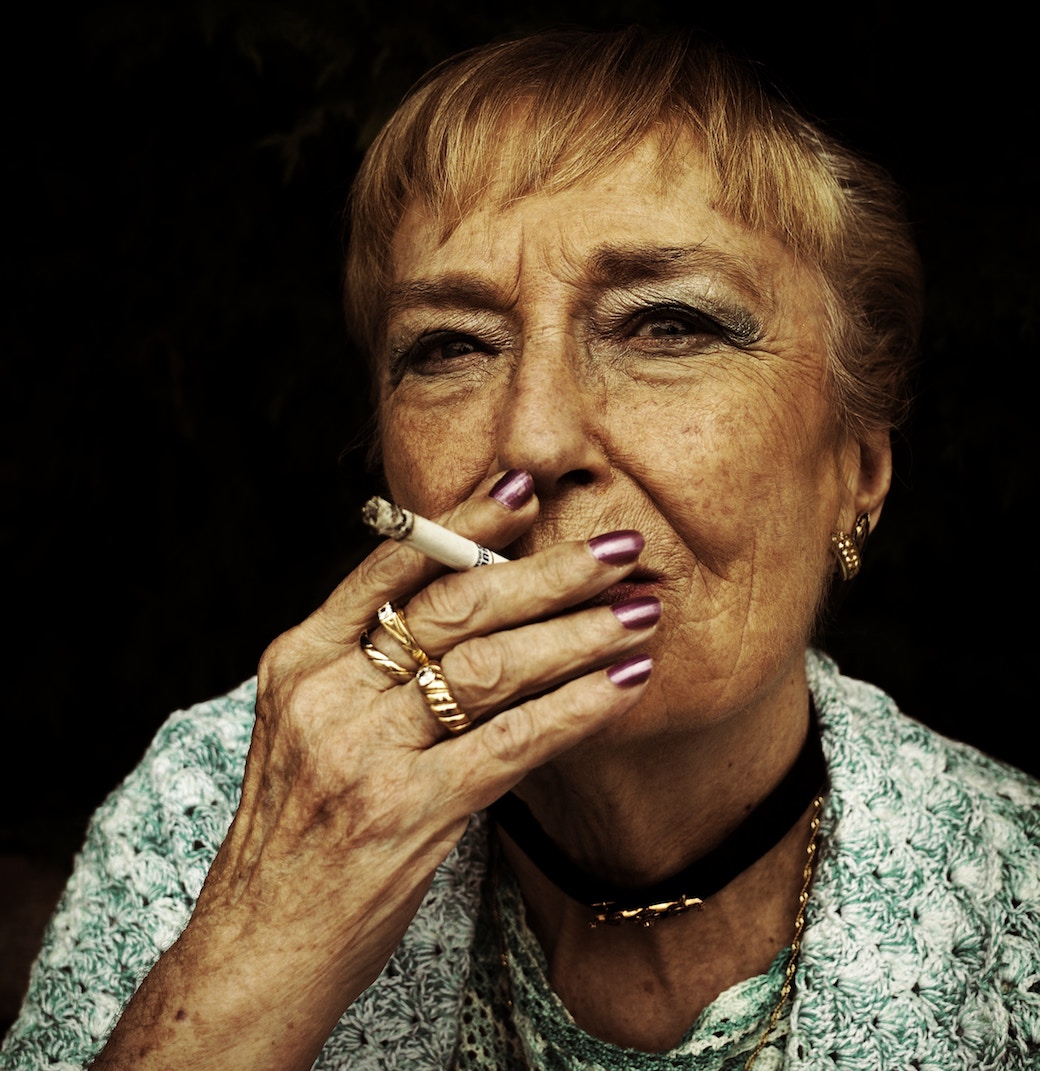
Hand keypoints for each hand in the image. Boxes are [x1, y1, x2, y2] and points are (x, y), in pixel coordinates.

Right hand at [92, 471, 657, 1069]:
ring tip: (638, 613)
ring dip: (577, 635)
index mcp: (298, 660)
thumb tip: (466, 605)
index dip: (463, 523)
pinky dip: (575, 708)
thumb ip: (366, 665)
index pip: (389, 566)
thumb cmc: (295, 831)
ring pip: (490, 667)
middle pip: (455, 607)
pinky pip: (509, 743)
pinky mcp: (406, 813)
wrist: (259, 942)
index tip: (524, 488)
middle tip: (617, 549)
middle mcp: (327, 694)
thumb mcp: (306, 726)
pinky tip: (623, 684)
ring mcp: (363, 753)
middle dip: (546, 571)